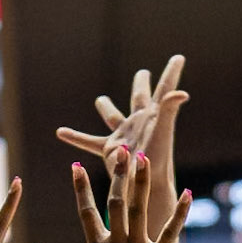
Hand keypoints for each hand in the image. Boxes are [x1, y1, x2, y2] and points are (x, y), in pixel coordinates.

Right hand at [30, 150, 190, 242]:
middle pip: (116, 202)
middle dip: (118, 175)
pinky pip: (170, 234)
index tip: (76, 166)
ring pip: (139, 211)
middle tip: (122, 149)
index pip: (86, 213)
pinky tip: (187, 195)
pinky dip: (179, 215)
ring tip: (145, 158)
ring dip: (141, 184)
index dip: (81, 189)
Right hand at [56, 56, 188, 238]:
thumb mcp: (163, 130)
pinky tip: (60, 132)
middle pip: (139, 96)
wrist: (146, 185)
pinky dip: (75, 137)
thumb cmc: (158, 159)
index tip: (179, 57)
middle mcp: (139, 121)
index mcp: (154, 113)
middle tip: (143, 74)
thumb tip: (182, 93)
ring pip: (112, 116)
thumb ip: (169, 109)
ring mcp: (124, 134)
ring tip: (100, 100)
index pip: (165, 87)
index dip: (172, 71)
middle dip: (141, 84)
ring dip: (105, 107)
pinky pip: (89, 141)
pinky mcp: (110, 149)